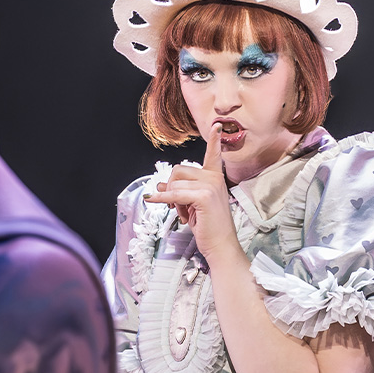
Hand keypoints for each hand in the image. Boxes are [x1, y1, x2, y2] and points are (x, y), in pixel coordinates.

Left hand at [144, 123, 237, 259]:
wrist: (221, 245)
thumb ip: (180, 191)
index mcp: (215, 178)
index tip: (217, 126)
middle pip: (179, 171)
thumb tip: (161, 184)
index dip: (214, 141)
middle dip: (172, 188)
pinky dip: (161, 198)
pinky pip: (174, 194)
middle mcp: (214, 178)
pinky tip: (152, 200)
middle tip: (180, 207)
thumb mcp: (192, 205)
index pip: (213, 155)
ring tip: (185, 214)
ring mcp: (210, 186)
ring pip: (175, 183)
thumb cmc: (209, 227)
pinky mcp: (203, 196)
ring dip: (173, 200)